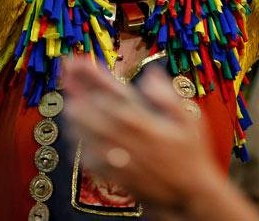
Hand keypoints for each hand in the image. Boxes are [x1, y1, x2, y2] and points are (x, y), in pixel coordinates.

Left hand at [61, 57, 221, 213]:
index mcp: (145, 123)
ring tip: (67, 104)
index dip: (93, 77)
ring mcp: (121, 160)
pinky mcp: (116, 177)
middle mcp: (129, 141)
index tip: (78, 63)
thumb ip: (169, 97)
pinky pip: (92, 161)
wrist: (191, 195)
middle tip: (66, 79)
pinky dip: (82, 147)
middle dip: (77, 95)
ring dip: (75, 119)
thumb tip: (150, 75)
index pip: (113, 94)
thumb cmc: (192, 154)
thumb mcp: (191, 121)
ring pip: (89, 137)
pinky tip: (76, 138)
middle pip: (93, 114)